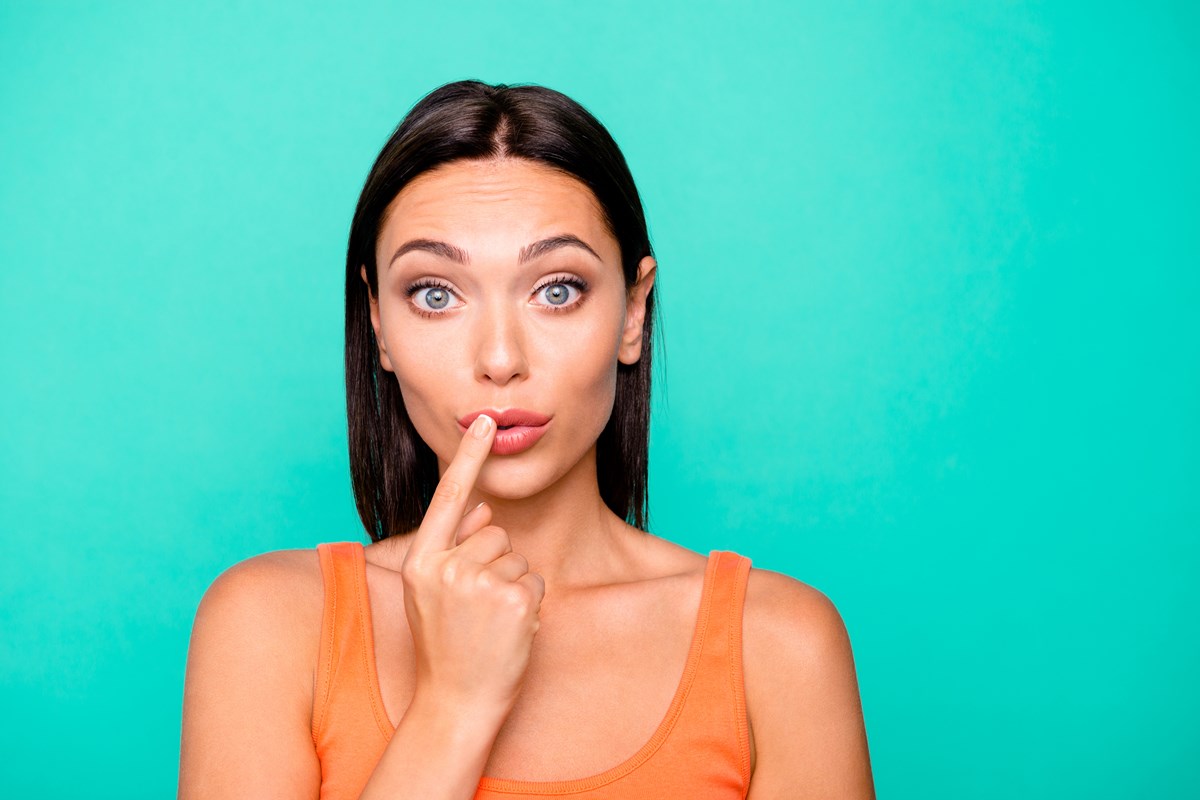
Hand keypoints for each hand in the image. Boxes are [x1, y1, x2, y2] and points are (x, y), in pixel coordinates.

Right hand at [399, 414, 545, 718]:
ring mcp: (479, 583)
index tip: (484, 420)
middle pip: (494, 532)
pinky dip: (531, 603)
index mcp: (421, 560)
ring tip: (491, 623)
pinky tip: (510, 630)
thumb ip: (453, 546)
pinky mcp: (514, 599)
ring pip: (517, 556)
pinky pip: (535, 579)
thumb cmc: (447, 646)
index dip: (468, 457)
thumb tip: (482, 507)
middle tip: (478, 609)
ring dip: (513, 585)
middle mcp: (446, 567)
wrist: (456, 703)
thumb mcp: (433, 594)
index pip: (448, 499)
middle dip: (495, 563)